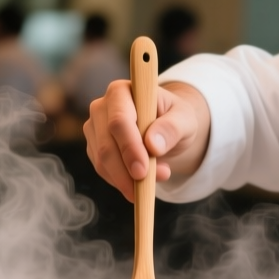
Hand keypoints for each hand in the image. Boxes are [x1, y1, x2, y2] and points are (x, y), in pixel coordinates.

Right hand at [83, 80, 209, 200]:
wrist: (167, 128)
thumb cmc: (175, 118)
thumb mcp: (185, 119)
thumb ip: (172, 128)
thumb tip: (153, 146)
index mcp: (121, 91)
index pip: (119, 121)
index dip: (129, 147)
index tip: (143, 171)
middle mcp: (101, 107)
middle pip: (106, 145)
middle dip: (126, 170)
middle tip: (146, 188)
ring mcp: (94, 128)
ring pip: (102, 161)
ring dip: (126, 179)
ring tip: (156, 180)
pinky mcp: (94, 148)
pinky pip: (103, 171)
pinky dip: (121, 182)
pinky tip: (141, 183)